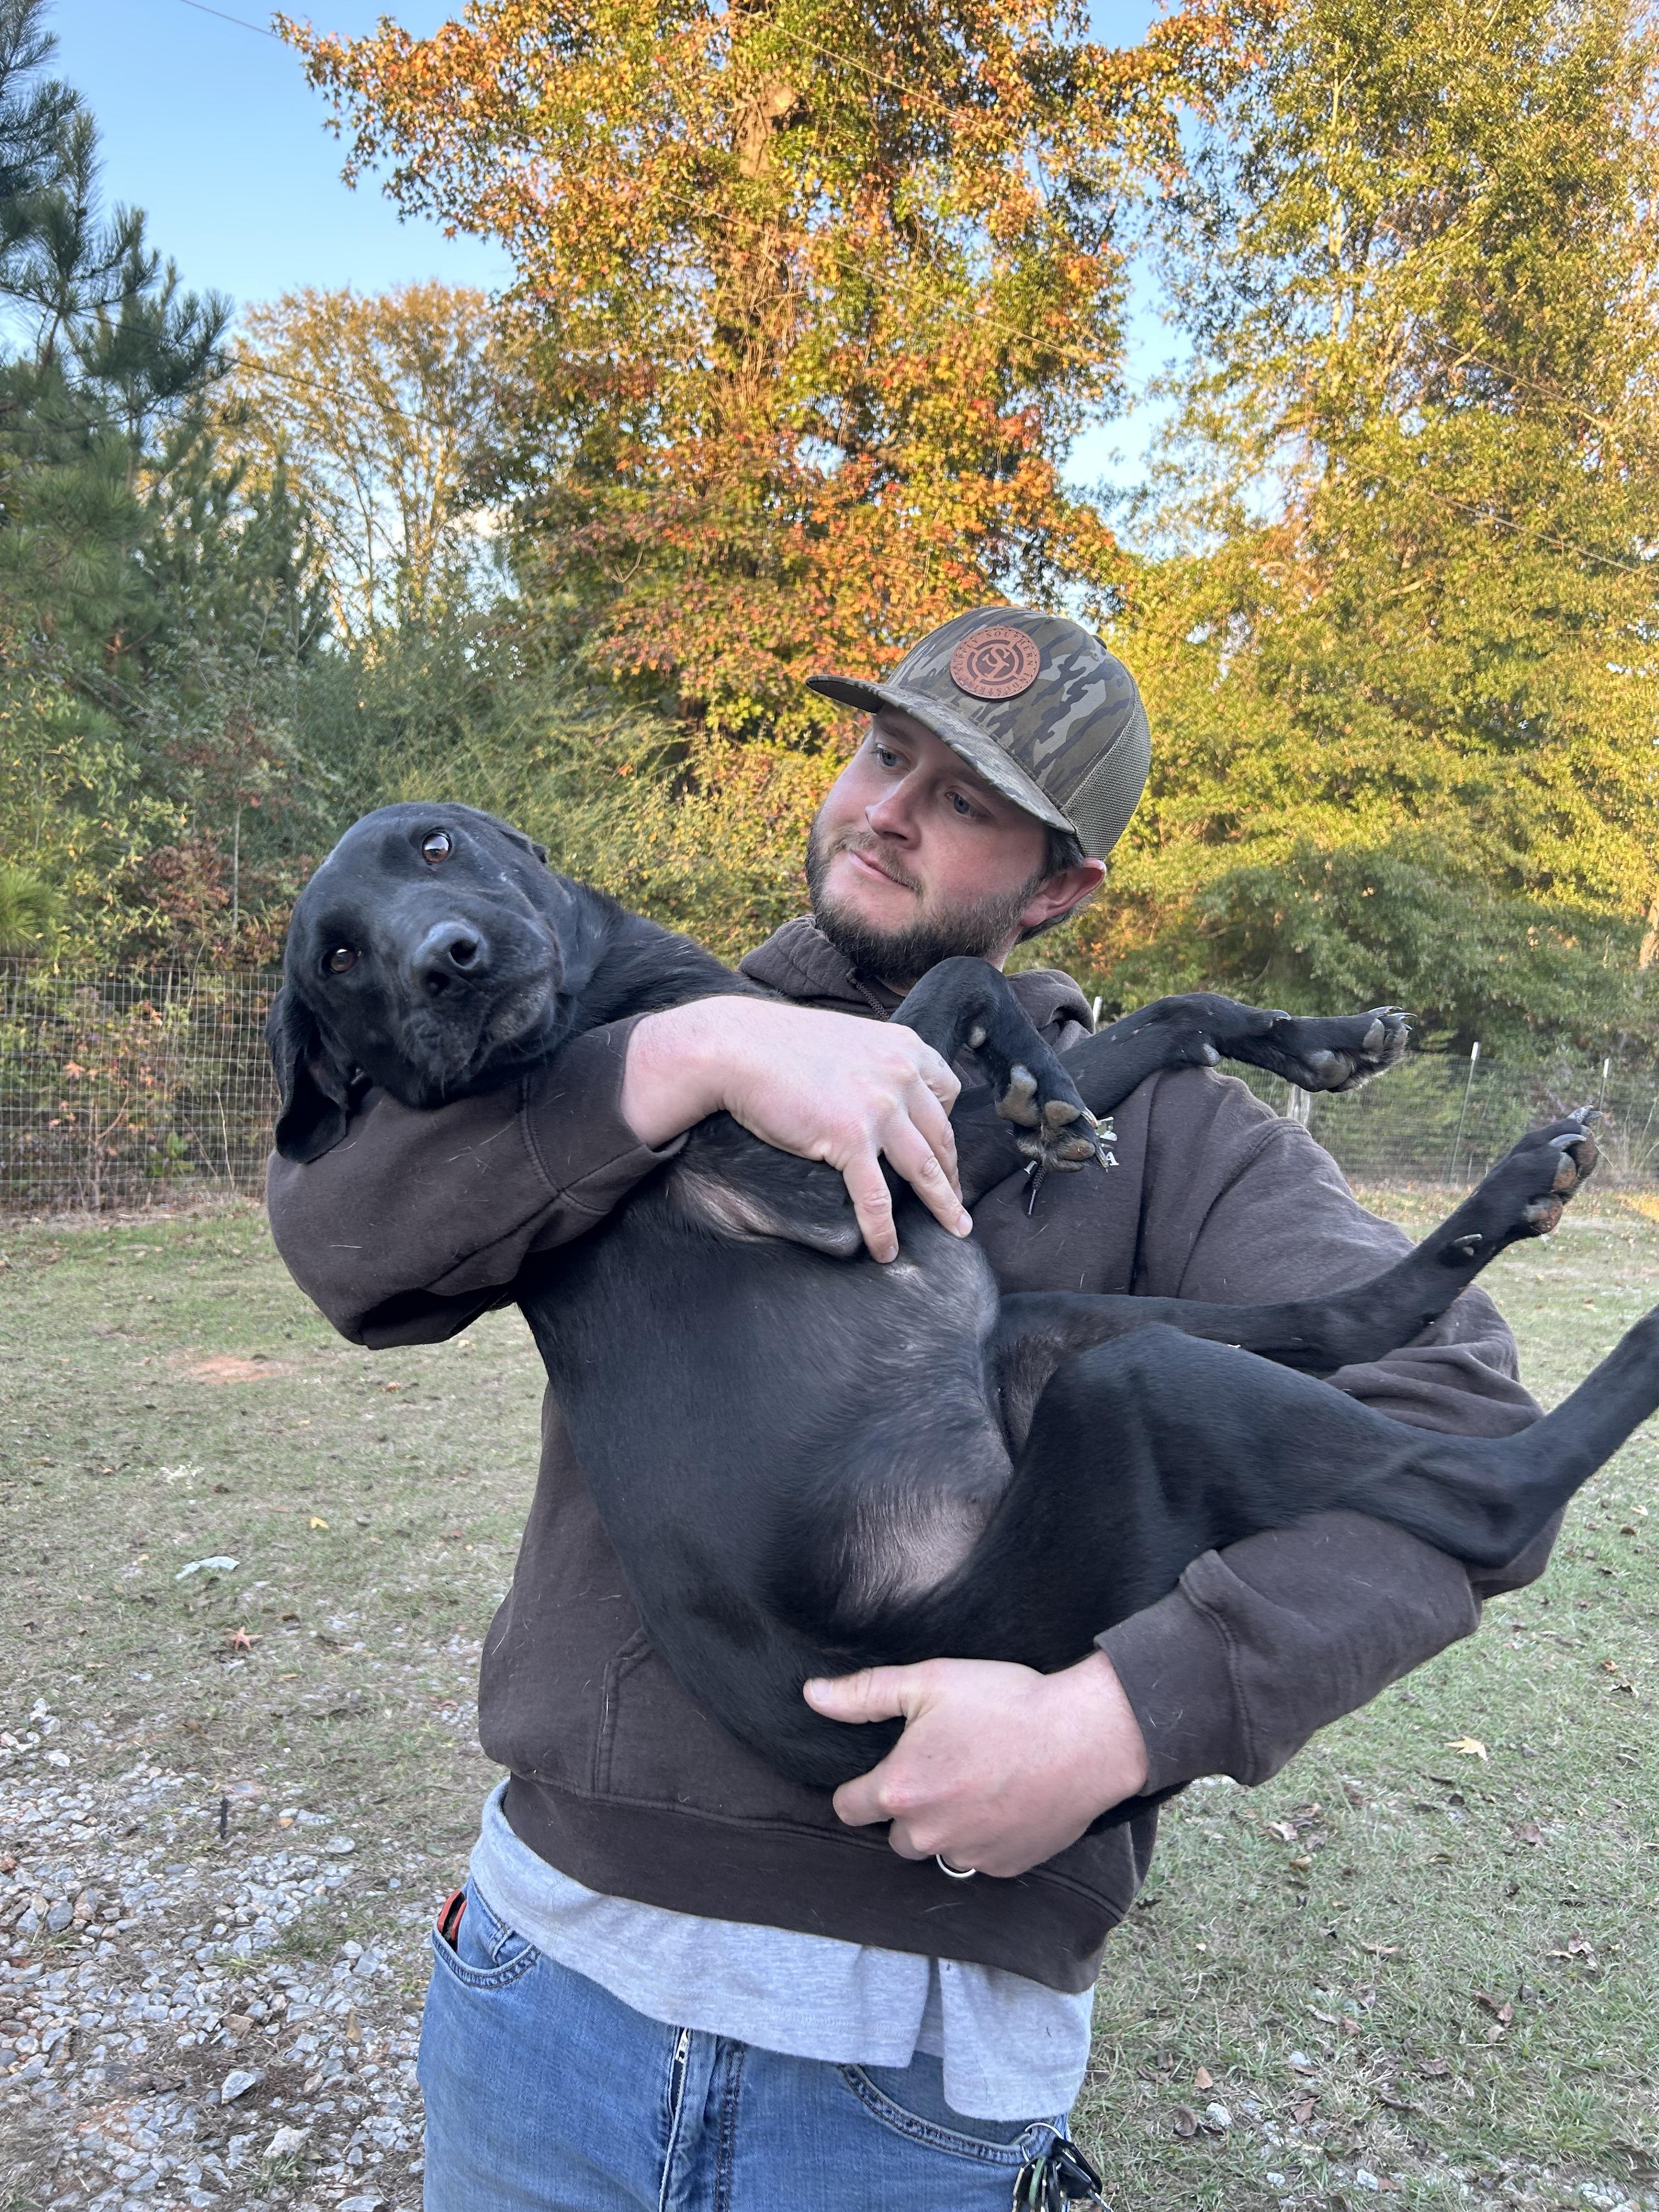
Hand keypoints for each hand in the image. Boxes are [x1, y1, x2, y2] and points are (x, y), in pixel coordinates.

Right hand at [621, 998, 968, 1261]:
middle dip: (953, 1173)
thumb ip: (874, 1060)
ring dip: (943, 1204)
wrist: (736, 1047)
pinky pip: (875, 1196)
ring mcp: (879, 1108)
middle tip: (958, 1202)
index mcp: (903, 1048)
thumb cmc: (780, 1044)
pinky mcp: (850, 1138)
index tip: (943, 1149)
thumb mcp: (847, 1038)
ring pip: (924, 1168)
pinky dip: (883, 1228)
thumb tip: (878, 1088)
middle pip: (942, 1135)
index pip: (947, 1092)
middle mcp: (901, 1075)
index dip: (946, 1125)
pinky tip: (886, 1249)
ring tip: (955, 1229)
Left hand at [804, 1651, 1149, 1877]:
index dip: (858, 1787)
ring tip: (972, 1783)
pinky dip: (983, 1836)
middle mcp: (928, 1834)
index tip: (882, 1768)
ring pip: (937, 1849)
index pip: (848, 1806)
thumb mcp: (928, 1681)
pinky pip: (978, 1857)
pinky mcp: (1006, 1866)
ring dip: (943, 1826)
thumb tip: (811, 1696)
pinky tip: (1003, 1800)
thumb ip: (863, 1694)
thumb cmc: (1005, 1703)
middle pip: (893, 1834)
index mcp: (900, 1790)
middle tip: (938, 1768)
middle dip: (905, 1808)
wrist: (1085, 1736)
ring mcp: (969, 1854)